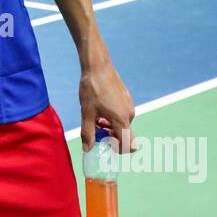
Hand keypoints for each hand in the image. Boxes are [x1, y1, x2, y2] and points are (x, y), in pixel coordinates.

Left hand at [78, 37, 135, 154]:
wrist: (98, 66)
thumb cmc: (92, 89)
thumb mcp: (86, 113)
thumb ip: (88, 133)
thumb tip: (87, 149)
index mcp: (122, 120)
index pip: (128, 145)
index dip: (118, 150)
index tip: (105, 144)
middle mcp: (129, 114)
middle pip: (124, 135)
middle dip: (111, 137)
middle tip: (96, 131)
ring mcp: (129, 105)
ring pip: (122, 124)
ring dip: (110, 127)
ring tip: (95, 119)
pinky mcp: (126, 98)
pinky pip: (122, 114)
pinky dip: (112, 117)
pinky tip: (100, 110)